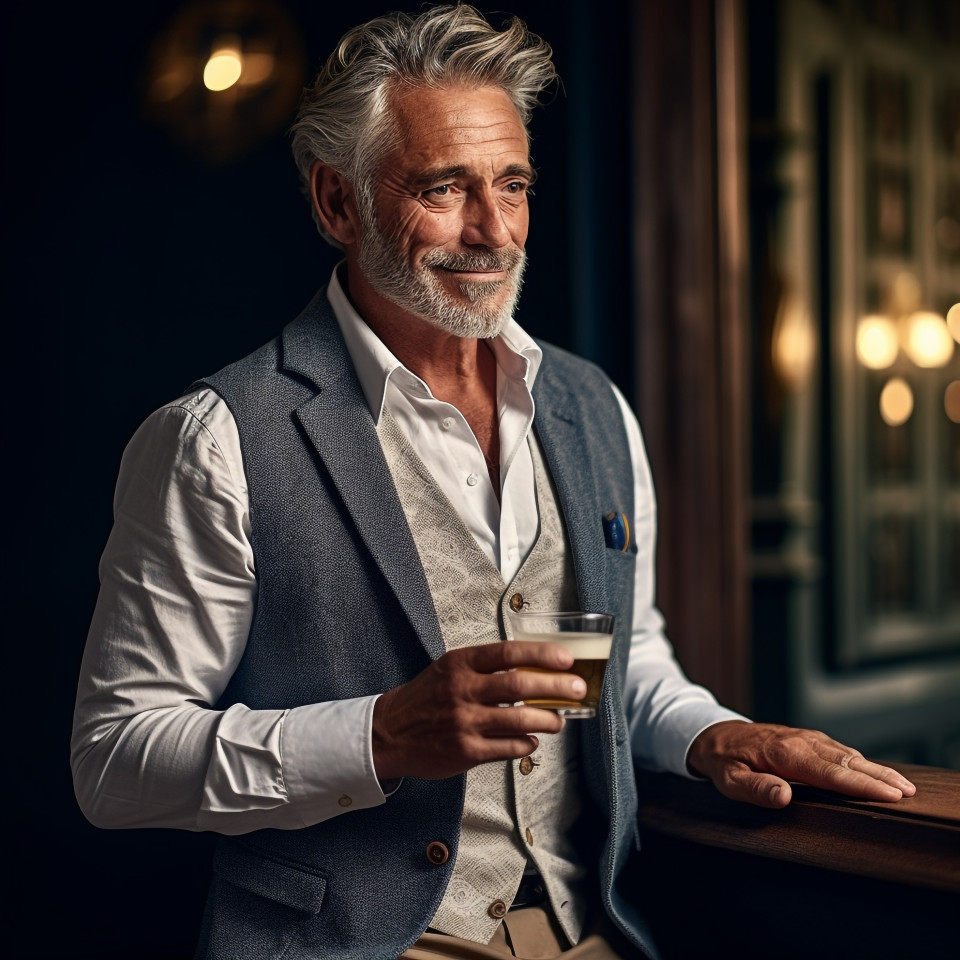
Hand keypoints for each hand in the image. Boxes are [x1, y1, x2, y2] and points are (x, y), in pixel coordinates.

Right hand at [372, 641, 585, 780]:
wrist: (389, 732)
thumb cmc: (426, 697)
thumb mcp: (450, 669)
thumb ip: (486, 667)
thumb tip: (533, 668)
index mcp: (460, 664)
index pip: (509, 653)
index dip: (542, 655)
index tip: (566, 658)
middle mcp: (462, 690)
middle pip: (519, 685)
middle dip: (556, 687)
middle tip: (577, 688)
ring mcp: (464, 722)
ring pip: (519, 720)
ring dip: (548, 719)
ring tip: (559, 720)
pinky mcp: (465, 751)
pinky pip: (508, 748)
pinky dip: (527, 744)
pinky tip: (532, 741)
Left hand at [687, 720, 916, 808]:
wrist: (715, 734)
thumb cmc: (724, 761)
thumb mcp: (730, 780)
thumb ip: (756, 789)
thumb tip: (783, 796)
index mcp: (784, 753)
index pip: (829, 773)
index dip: (860, 785)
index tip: (888, 795)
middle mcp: (800, 741)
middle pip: (846, 761)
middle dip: (879, 776)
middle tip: (907, 792)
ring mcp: (806, 737)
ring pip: (846, 753)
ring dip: (875, 768)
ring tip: (902, 785)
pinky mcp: (808, 739)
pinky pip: (839, 750)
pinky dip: (861, 761)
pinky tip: (876, 772)